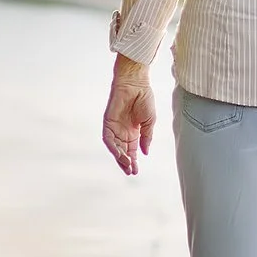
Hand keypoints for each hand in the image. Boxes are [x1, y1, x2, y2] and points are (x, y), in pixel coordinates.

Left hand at [102, 57, 157, 175]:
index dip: (133, 160)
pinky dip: (113, 148)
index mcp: (133, 131)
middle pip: (122, 151)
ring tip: (127, 166)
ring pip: (115, 147)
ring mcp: (114, 127)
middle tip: (131, 172)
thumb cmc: (144, 98)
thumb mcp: (149, 122)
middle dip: (126, 162)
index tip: (136, 171)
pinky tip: (120, 154)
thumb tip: (145, 152)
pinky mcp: (108, 122)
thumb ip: (146, 137)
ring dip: (120, 157)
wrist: (136, 83)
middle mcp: (122, 131)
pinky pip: (108, 138)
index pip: (131, 150)